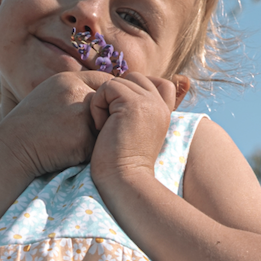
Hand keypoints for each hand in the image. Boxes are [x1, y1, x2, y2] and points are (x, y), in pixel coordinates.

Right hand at [0, 72, 100, 179]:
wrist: (11, 150)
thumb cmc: (28, 127)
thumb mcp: (48, 97)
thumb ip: (74, 92)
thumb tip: (105, 95)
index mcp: (67, 79)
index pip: (104, 80)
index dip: (107, 97)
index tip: (103, 110)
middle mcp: (76, 92)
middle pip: (107, 104)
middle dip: (100, 119)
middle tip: (77, 132)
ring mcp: (80, 115)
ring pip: (103, 126)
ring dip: (92, 136)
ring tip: (65, 141)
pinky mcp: (82, 138)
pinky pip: (96, 147)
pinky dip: (84, 153)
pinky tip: (63, 153)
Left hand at [87, 72, 176, 189]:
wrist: (124, 182)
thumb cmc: (121, 165)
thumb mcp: (133, 134)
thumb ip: (134, 113)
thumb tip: (116, 92)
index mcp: (163, 112)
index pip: (158, 82)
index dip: (133, 90)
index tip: (118, 114)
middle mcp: (159, 105)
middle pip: (134, 78)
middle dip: (115, 94)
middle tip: (108, 122)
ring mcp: (149, 103)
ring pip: (118, 81)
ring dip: (103, 101)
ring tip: (104, 127)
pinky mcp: (134, 104)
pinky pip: (108, 87)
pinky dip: (97, 105)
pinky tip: (100, 127)